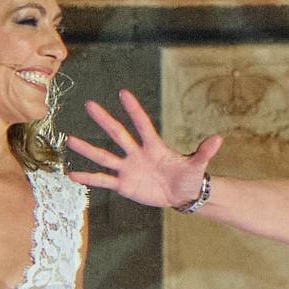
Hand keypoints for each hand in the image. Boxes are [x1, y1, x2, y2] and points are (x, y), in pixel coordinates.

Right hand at [62, 89, 220, 211]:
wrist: (181, 195)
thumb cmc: (188, 177)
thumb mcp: (197, 166)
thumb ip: (203, 152)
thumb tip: (218, 139)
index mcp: (154, 146)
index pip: (142, 124)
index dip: (134, 109)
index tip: (123, 93)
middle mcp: (137, 153)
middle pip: (118, 134)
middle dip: (104, 120)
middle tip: (89, 104)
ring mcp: (128, 168)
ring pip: (104, 157)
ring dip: (87, 149)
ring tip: (69, 139)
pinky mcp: (123, 185)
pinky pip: (103, 181)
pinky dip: (88, 178)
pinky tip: (71, 173)